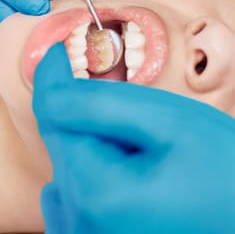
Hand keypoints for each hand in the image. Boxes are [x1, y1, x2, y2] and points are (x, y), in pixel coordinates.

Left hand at [33, 43, 234, 233]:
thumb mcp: (169, 123)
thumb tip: (52, 85)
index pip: (52, 115)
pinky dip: (92, 171)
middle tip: (135, 118)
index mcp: (93, 192)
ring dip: (93, 145)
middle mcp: (77, 224)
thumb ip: (101, 103)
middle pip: (64, 141)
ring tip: (143, 156)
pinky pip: (73, 193)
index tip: (56, 52)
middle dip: (87, 116)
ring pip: (68, 164)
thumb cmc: (225, 178)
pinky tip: (129, 177)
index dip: (52, 76)